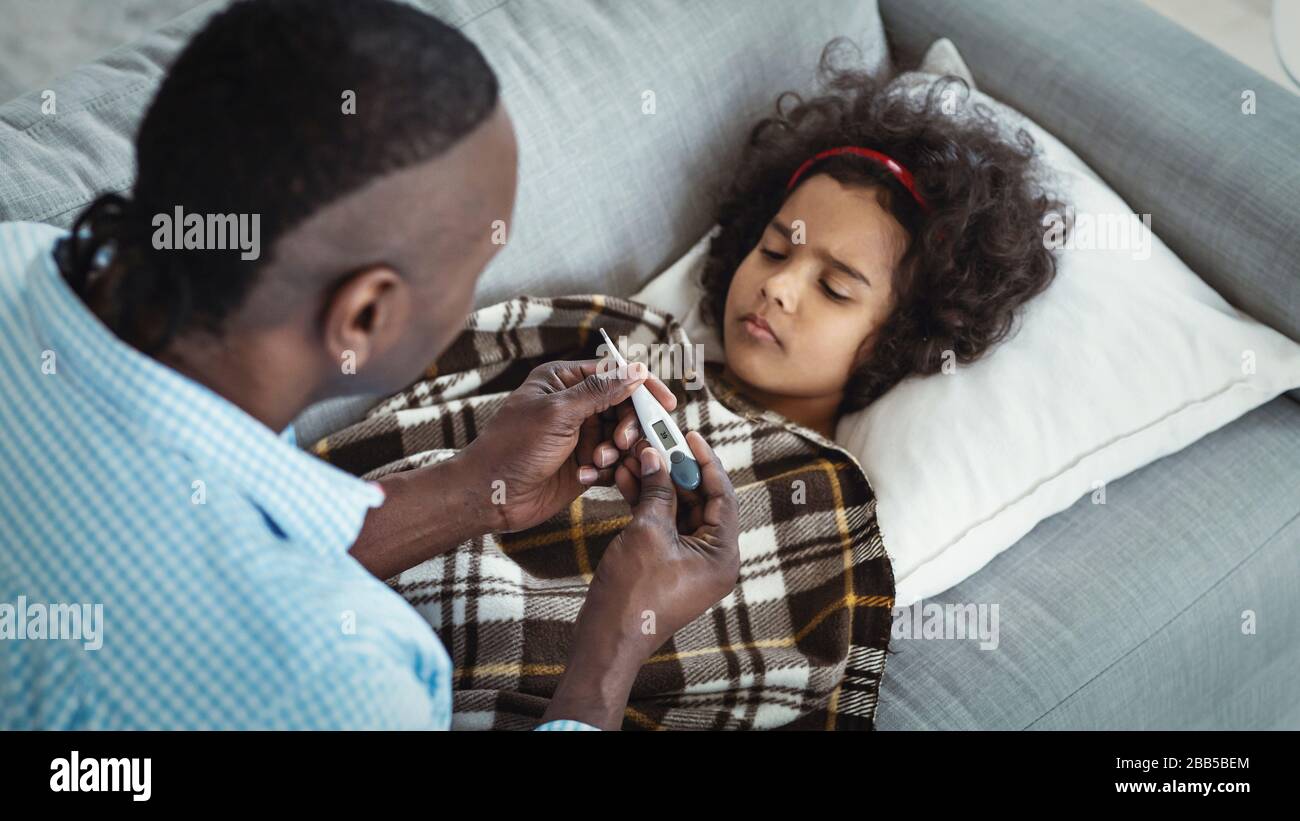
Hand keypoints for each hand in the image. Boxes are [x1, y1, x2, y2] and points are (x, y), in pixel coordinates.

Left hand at [456, 358, 677, 533]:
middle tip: (622, 442)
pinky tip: (586, 476)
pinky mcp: (583, 465)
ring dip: (616, 450)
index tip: (666, 403)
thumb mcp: (558, 413)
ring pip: (622, 437)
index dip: (643, 386)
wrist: (490, 495)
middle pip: (624, 407)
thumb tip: (636, 370)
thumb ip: (600, 392)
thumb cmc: (513, 447)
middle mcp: (575, 405)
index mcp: (563, 380)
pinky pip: (612, 462)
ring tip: (596, 462)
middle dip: (629, 426)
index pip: (615, 373)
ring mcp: (580, 436)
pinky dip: (606, 470)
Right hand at [542, 431, 739, 728]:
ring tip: (635, 456)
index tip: (689, 435)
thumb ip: (657, 491)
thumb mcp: (648, 532)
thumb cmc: (633, 593)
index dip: (704, 461)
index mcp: (722, 554)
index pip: (722, 495)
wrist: (607, 639)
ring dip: (657, 484)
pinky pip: (664, 526)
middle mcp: (713, 559)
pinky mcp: (667, 565)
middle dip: (675, 470)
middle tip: (656, 441)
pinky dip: (648, 504)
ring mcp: (690, 563)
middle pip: (700, 500)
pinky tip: (627, 479)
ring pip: (678, 511)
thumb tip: (656, 457)